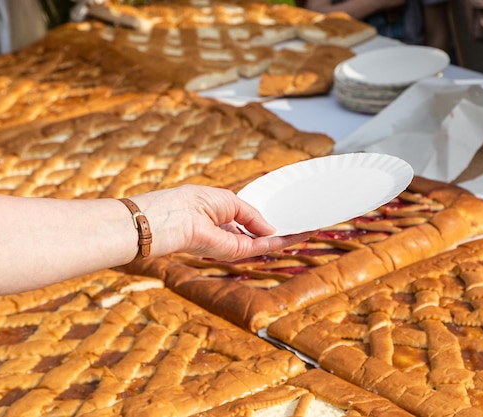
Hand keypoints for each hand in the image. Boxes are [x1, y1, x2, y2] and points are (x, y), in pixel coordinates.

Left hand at [132, 185, 311, 260]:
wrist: (174, 218)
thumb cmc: (191, 203)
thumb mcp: (228, 201)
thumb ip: (251, 216)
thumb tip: (271, 229)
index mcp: (221, 219)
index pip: (248, 222)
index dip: (265, 220)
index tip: (284, 217)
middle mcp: (228, 234)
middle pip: (259, 235)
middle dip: (280, 231)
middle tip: (303, 224)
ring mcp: (233, 245)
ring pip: (266, 243)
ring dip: (288, 237)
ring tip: (309, 229)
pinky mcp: (237, 251)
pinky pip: (265, 246)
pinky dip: (284, 241)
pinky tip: (300, 234)